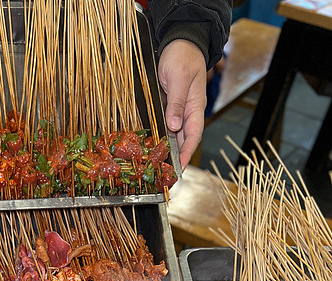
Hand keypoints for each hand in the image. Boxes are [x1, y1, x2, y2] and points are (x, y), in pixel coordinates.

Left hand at [157, 40, 206, 169]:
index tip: (179, 167)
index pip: (193, 135)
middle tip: (164, 173)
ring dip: (166, 149)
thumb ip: (177, 102)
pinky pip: (165, 125)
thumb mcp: (179, 78)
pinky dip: (159, 137)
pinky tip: (151, 146)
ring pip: (173, 134)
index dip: (186, 152)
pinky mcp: (168, 106)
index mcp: (195, 107)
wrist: (180, 41)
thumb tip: (175, 126)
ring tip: (157, 165)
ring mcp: (178, 110)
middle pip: (183, 139)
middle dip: (175, 156)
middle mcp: (188, 111)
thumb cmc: (182, 56)